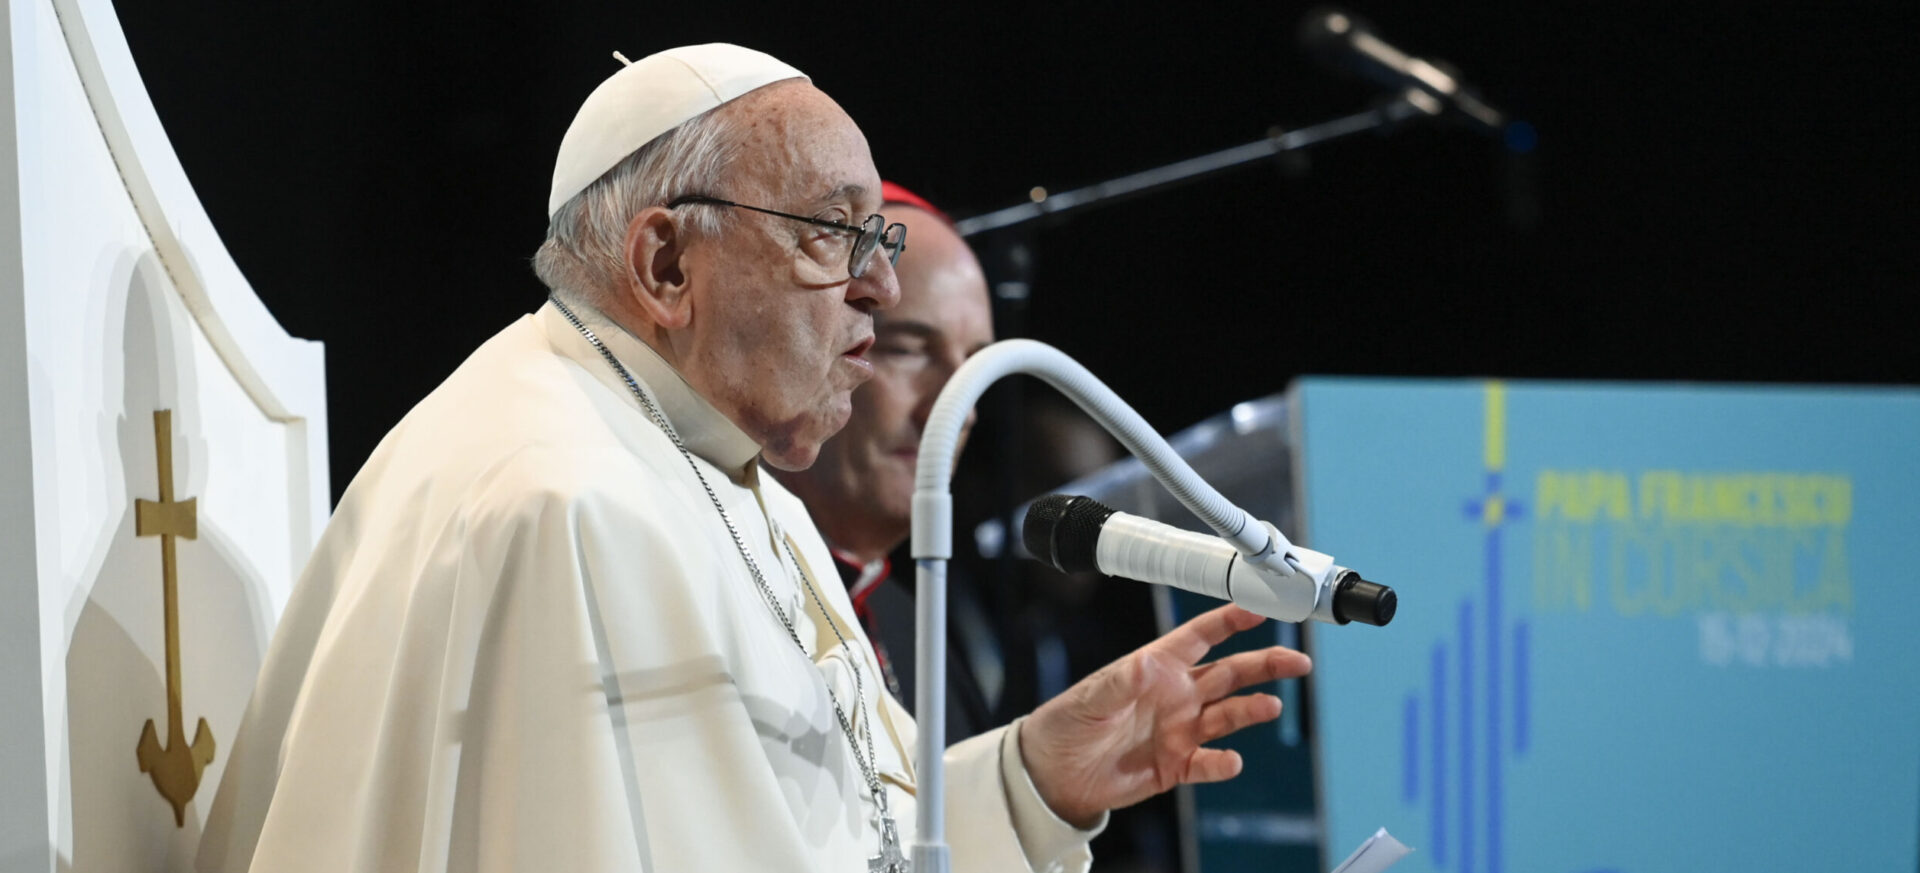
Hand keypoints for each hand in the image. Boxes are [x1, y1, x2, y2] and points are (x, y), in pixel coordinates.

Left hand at [1017, 604, 1311, 827]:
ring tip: (1271, 706)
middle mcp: (1176, 695)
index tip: (1259, 607)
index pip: (1201, 636)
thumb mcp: (1090, 698)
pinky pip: (1208, 763)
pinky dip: (1223, 763)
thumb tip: (1146, 664)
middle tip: (1297, 660)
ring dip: (1252, 709)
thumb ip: (1121, 683)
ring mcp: (1180, 730)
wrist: (1054, 774)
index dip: (1230, 620)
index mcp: (1157, 667)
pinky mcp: (1176, 765)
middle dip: (1265, 664)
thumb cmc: (1067, 724)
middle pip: (1231, 673)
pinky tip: (1231, 761)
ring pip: (1229, 714)